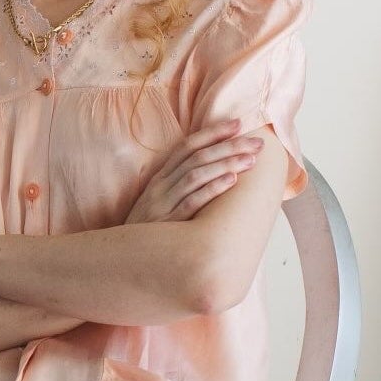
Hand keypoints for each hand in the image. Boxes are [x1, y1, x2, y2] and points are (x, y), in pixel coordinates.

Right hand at [125, 120, 266, 225]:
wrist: (124, 257)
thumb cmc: (149, 229)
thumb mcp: (159, 201)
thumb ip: (179, 185)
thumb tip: (212, 170)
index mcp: (160, 177)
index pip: (187, 146)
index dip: (213, 132)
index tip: (237, 124)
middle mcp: (161, 185)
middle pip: (197, 157)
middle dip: (229, 146)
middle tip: (256, 143)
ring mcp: (163, 203)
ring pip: (196, 175)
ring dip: (226, 164)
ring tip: (251, 160)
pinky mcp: (167, 223)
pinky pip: (192, 201)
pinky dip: (212, 188)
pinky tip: (232, 181)